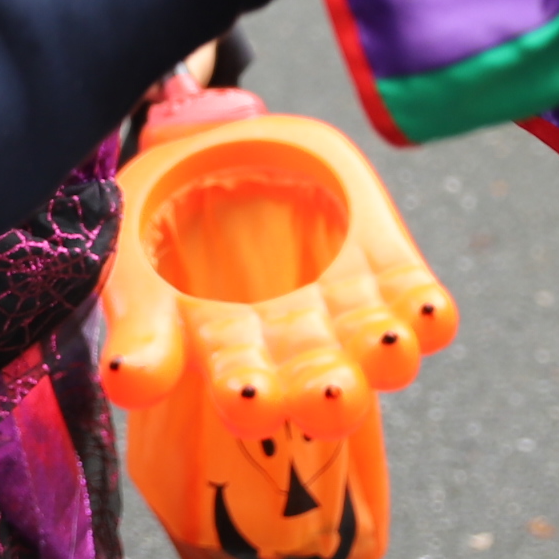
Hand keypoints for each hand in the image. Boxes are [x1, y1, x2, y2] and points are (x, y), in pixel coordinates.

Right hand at [100, 143, 455, 415]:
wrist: (232, 160)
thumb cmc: (173, 208)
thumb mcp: (136, 239)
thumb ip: (137, 311)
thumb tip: (126, 379)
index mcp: (225, 340)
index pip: (237, 374)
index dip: (242, 389)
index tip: (248, 398)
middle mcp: (293, 339)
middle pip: (311, 379)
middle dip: (322, 393)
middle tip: (328, 396)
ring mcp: (346, 308)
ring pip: (371, 346)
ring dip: (383, 353)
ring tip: (391, 347)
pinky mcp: (386, 268)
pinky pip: (413, 298)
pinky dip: (428, 312)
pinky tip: (432, 314)